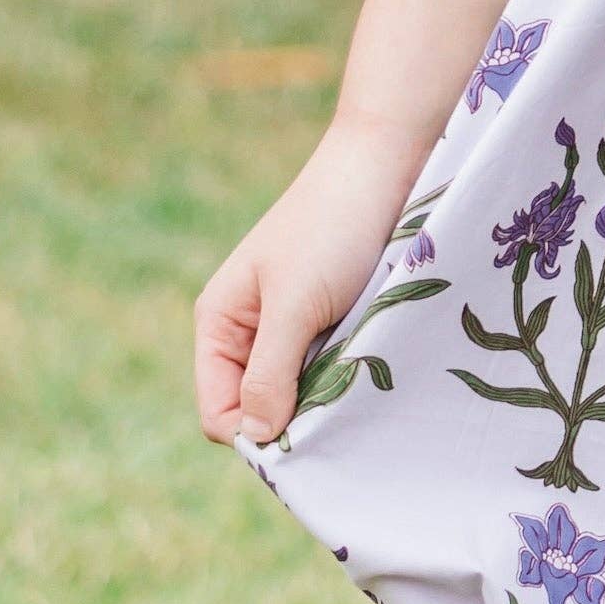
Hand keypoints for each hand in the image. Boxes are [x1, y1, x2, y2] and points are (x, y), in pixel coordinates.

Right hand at [194, 123, 427, 449]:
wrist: (385, 165)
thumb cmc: (331, 227)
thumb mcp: (295, 305)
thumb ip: (269, 372)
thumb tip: (254, 438)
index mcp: (220, 324)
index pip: (219, 413)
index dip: (257, 431)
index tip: (310, 428)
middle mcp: (248, 332)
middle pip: (258, 410)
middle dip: (296, 418)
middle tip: (341, 402)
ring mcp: (291, 329)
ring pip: (298, 397)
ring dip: (326, 398)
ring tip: (360, 375)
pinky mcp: (330, 323)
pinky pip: (329, 373)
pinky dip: (346, 377)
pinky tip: (372, 364)